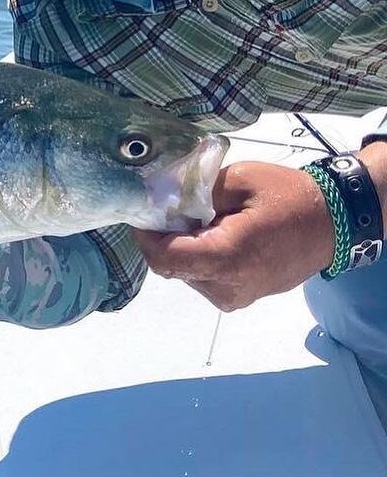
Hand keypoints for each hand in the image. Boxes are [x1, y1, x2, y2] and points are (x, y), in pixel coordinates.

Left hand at [132, 161, 333, 310]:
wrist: (333, 223)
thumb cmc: (288, 197)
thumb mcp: (238, 180)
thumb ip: (194, 191)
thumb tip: (161, 197)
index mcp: (226, 258)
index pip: (163, 259)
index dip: (146, 235)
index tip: (144, 211)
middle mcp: (227, 287)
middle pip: (172, 265)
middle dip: (167, 236)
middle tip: (177, 208)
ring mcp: (234, 297)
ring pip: (186, 271)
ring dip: (185, 246)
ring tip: (207, 219)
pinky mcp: (240, 297)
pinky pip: (204, 276)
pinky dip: (201, 255)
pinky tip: (219, 233)